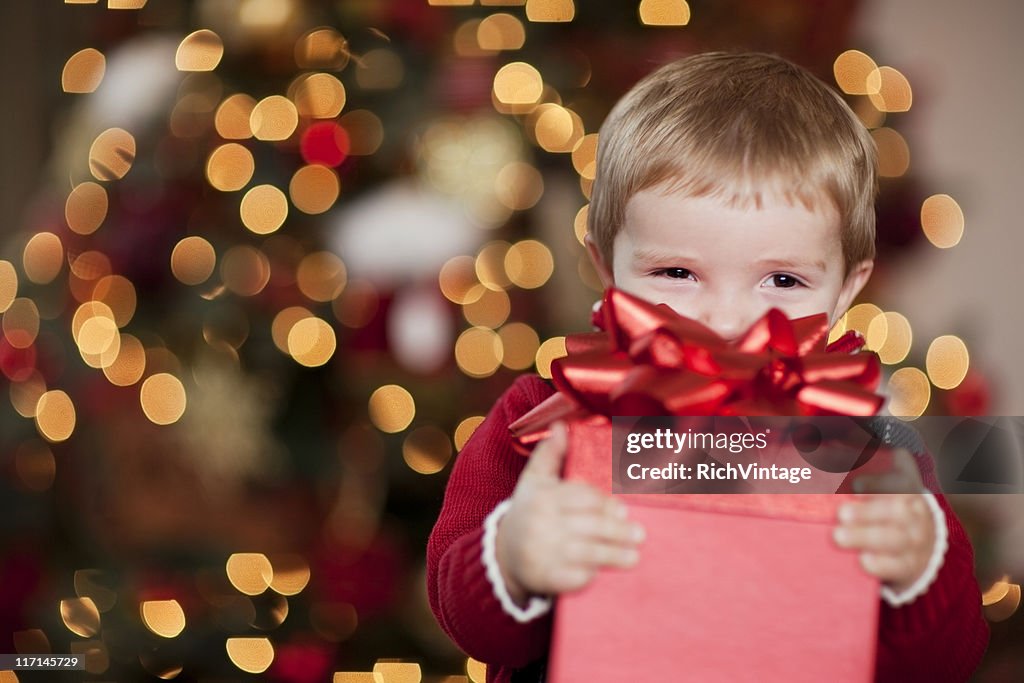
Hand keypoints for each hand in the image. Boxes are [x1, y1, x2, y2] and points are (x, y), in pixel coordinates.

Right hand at [495, 422, 645, 603]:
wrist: (503, 554)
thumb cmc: (528, 511)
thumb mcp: (534, 480)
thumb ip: (550, 453)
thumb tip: (561, 424)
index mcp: (542, 497)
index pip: (581, 498)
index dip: (605, 504)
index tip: (623, 509)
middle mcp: (541, 524)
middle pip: (588, 526)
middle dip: (617, 531)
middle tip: (639, 534)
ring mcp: (542, 553)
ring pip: (586, 553)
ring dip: (613, 555)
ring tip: (634, 556)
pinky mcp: (545, 578)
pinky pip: (574, 577)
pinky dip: (591, 576)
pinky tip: (604, 573)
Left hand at [833, 449, 936, 593]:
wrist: (924, 547)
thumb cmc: (890, 504)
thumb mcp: (889, 477)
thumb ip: (871, 455)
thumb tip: (844, 431)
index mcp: (907, 488)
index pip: (901, 482)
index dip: (881, 482)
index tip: (857, 483)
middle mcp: (914, 514)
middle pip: (895, 513)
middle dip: (867, 513)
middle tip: (840, 513)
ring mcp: (914, 541)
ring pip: (894, 540)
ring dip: (865, 537)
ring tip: (838, 536)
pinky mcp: (907, 567)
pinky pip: (897, 567)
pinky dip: (880, 565)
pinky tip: (862, 562)